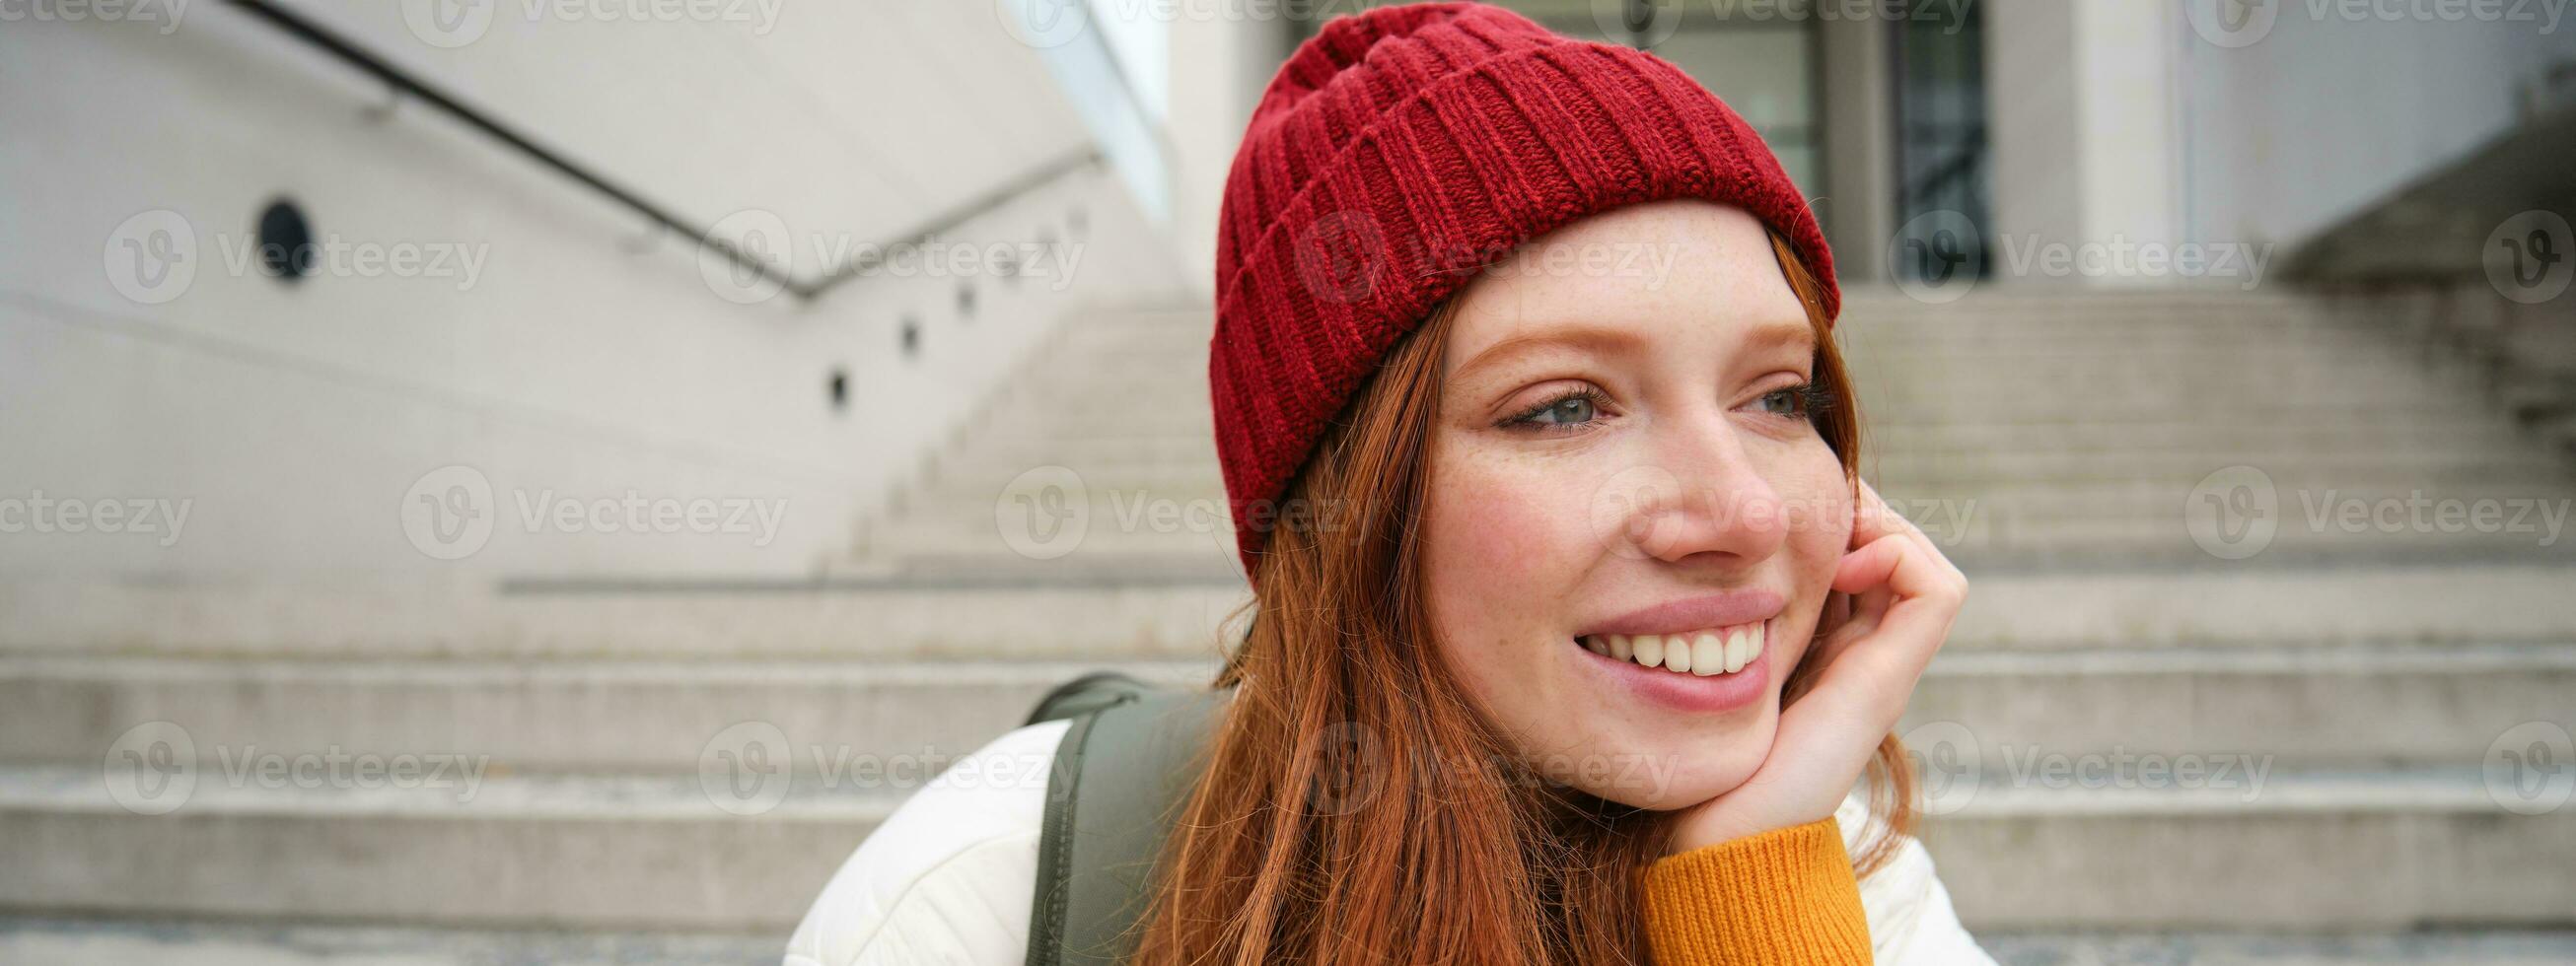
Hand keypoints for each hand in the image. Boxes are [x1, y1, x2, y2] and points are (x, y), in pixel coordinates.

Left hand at [1663, 479, 1966, 853]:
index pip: (1848, 548)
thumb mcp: (1700, 658)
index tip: (1772, 505)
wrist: (1714, 831)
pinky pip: (1937, 588)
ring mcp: (1881, 664)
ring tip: (1820, 532)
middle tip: (1796, 504)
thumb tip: (1680, 545)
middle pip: (1885, 544)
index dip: (1824, 511)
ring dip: (1875, 523)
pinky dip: (1897, 554)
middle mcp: (1860, 650)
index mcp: (1819, 644)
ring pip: (1917, 557)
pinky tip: (1840, 565)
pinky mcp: (1890, 679)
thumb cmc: (1693, 752)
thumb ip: (1707, 616)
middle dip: (1848, 508)